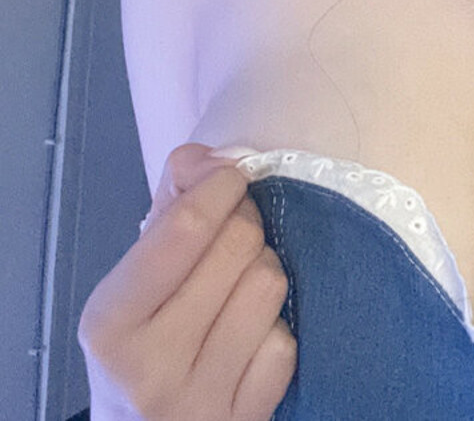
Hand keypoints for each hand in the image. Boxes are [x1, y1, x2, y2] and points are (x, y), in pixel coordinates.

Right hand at [78, 143, 295, 420]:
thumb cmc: (139, 345)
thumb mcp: (131, 282)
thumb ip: (169, 209)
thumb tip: (210, 155)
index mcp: (111, 323)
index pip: (185, 229)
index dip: (220, 186)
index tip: (229, 176)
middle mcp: (151, 368)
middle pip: (239, 247)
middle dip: (244, 223)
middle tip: (234, 230)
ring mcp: (201, 402)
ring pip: (270, 285)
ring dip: (263, 271)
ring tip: (238, 285)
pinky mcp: (245, 420)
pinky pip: (286, 342)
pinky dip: (275, 328)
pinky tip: (249, 336)